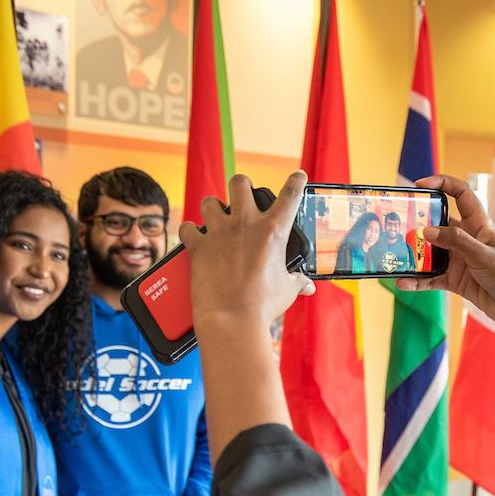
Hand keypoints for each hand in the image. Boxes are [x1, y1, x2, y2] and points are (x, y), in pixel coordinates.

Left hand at [180, 171, 314, 328]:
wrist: (233, 319)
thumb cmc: (263, 305)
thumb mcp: (287, 290)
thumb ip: (297, 280)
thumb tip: (307, 286)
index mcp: (273, 230)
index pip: (291, 195)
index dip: (296, 181)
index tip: (298, 175)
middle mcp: (245, 224)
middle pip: (240, 183)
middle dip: (241, 186)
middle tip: (242, 198)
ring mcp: (219, 233)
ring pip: (210, 201)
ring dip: (213, 207)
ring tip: (216, 218)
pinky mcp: (198, 246)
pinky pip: (187, 227)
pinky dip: (189, 231)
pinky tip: (193, 236)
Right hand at [395, 174, 494, 332]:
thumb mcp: (482, 255)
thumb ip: (455, 241)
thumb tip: (426, 231)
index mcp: (478, 224)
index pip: (460, 194)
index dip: (441, 184)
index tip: (420, 185)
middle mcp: (466, 238)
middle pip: (438, 223)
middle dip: (418, 222)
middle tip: (398, 224)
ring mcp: (459, 259)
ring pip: (431, 253)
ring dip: (415, 255)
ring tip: (396, 255)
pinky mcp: (454, 279)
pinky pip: (431, 278)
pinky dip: (418, 281)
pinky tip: (404, 283)